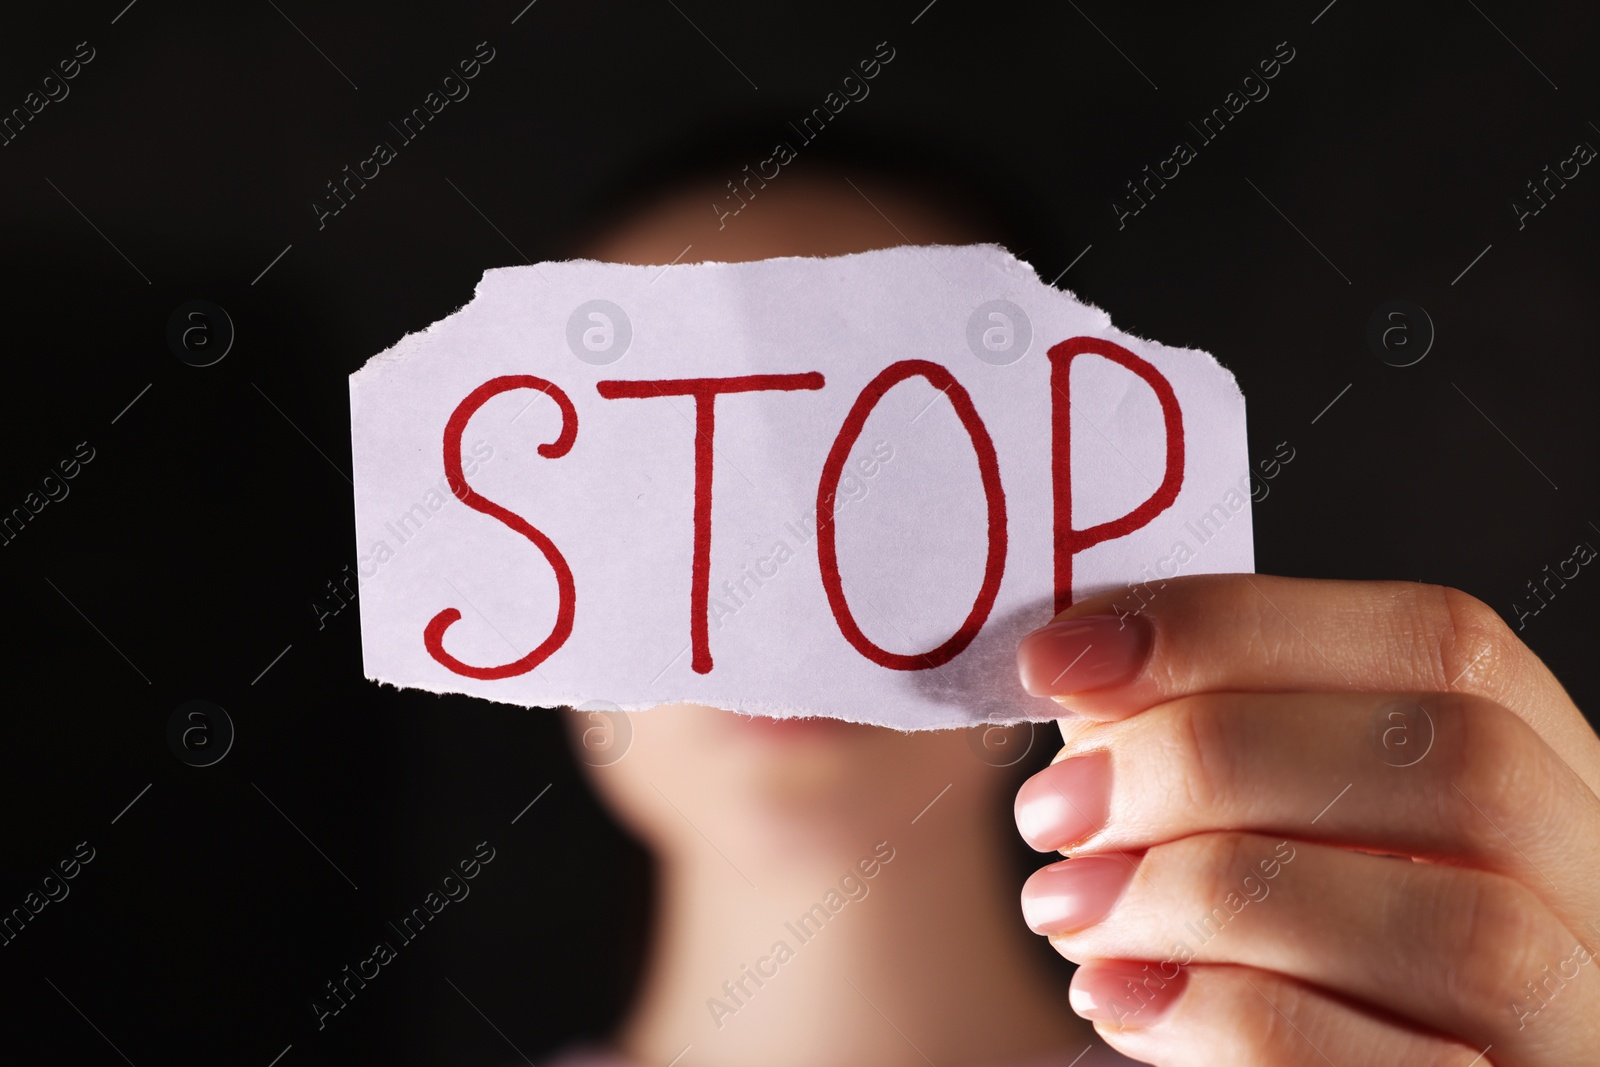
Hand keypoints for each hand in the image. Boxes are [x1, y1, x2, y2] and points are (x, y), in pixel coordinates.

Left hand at [1010, 574, 1599, 1065]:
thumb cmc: (1273, 962)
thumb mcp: (1264, 827)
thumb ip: (1216, 749)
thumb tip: (1083, 676)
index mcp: (1547, 776)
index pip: (1443, 643)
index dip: (1236, 629)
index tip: (1056, 657)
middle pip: (1460, 762)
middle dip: (1216, 758)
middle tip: (1055, 805)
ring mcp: (1581, 1026)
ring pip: (1461, 928)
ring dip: (1211, 896)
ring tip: (1066, 907)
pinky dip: (1226, 1018)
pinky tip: (1116, 994)